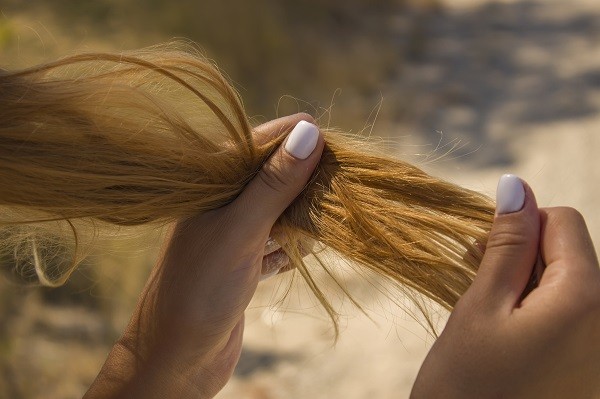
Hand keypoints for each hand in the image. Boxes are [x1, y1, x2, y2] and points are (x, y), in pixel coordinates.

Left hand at [85, 113, 323, 397]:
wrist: (177, 357)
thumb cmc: (200, 288)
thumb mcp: (241, 229)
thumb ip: (274, 183)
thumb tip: (309, 131)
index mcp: (211, 183)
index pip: (261, 143)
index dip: (299, 141)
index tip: (336, 147)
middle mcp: (221, 202)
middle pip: (276, 177)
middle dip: (305, 185)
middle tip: (333, 195)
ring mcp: (232, 232)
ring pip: (280, 211)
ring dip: (301, 221)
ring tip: (314, 233)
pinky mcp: (243, 260)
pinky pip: (277, 242)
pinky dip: (290, 249)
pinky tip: (293, 259)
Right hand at [411, 175, 599, 397]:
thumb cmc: (467, 386)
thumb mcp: (480, 307)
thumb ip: (506, 245)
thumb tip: (516, 186)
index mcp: (586, 299)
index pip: (563, 222)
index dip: (519, 227)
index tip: (482, 254)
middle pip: (569, 254)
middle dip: (521, 258)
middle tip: (476, 284)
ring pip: (567, 285)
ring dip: (524, 287)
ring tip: (487, 316)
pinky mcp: (588, 368)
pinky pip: (570, 318)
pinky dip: (536, 314)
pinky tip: (506, 337)